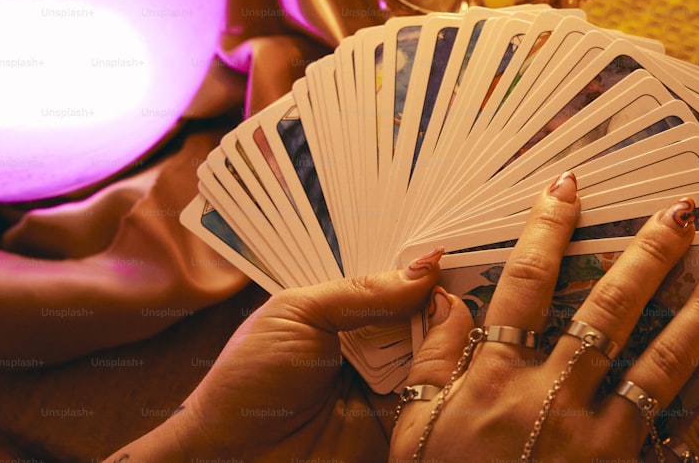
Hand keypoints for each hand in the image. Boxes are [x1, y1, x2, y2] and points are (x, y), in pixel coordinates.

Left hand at [103, 254, 443, 462]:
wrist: (230, 453)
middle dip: (449, 302)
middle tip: (467, 286)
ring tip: (461, 320)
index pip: (401, 286)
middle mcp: (375, 347)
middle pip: (429, 318)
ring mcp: (389, 388)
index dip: (429, 273)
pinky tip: (455, 360)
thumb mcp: (297, 314)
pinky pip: (433, 403)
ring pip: (439, 357)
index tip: (457, 256)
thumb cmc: (248, 377)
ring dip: (452, 339)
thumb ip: (360, 292)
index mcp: (351, 313)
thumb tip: (424, 271)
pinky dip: (447, 384)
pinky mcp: (398, 428)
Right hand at [391, 172, 698, 461]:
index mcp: (499, 382)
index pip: (526, 287)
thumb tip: (444, 295)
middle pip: (608, 311)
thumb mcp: (416, 432)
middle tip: (679, 212)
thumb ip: (433, 361)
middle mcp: (558, 400)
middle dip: (646, 255)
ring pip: (663, 361)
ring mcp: (607, 442)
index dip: (547, 230)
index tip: (568, 186)